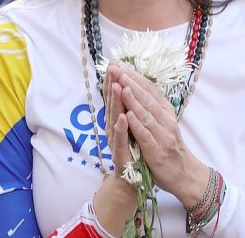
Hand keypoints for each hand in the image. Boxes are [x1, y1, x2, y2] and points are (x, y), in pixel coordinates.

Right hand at [92, 68, 138, 234]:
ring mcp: (116, 142)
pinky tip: (123, 118)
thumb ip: (127, 109)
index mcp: (117, 120)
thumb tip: (127, 87)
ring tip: (116, 85)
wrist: (131, 182)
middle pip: (112, 104)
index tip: (113, 63)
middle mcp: (113, 129)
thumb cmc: (133, 153)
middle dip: (112, 85)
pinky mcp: (121, 156)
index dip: (113, 80)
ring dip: (115, 102)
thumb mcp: (131, 127)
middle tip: (111, 68)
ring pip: (115, 119)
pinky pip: (121, 141)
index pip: (114, 97)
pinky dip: (122, 129)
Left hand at [111, 64, 210, 209]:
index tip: (120, 65)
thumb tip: (136, 85)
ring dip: (133, 99)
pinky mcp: (157, 151)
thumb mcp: (163, 123)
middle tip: (117, 69)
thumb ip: (151, 107)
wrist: (183, 174)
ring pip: (146, 114)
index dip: (135, 77)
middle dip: (130, 82)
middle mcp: (166, 120)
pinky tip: (128, 115)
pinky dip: (137, 125)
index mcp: (166, 112)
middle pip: (147, 98)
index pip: (150, 90)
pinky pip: (146, 136)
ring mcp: (163, 136)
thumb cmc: (168, 147)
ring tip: (122, 86)